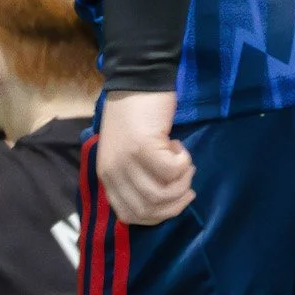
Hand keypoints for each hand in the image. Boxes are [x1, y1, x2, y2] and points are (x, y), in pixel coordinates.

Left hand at [97, 91, 194, 225]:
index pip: (130, 215)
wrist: (138, 79)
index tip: (175, 200)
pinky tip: (180, 148)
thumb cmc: (136, 114)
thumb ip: (135, 177)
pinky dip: (183, 164)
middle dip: (174, 203)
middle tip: (187, 184)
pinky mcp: (143, 146)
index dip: (158, 214)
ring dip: (182, 182)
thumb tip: (160, 202)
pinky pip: (171, 171)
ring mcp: (127, 160)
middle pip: (148, 209)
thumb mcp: (127, 152)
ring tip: (185, 164)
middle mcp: (113, 172)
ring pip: (161, 194)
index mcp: (107, 177)